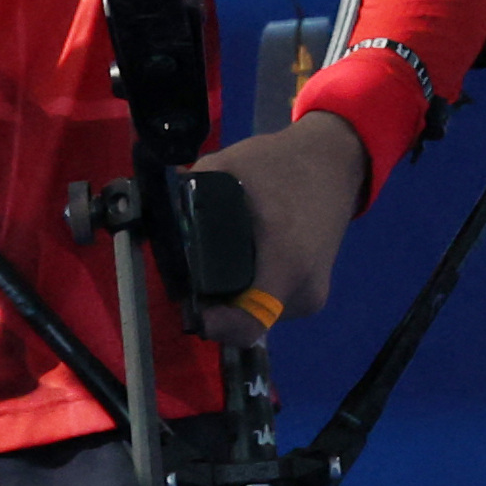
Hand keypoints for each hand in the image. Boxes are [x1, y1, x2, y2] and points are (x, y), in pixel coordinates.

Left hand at [186, 113, 367, 349]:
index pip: (248, 324)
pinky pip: (269, 304)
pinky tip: (234, 265)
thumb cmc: (282, 164)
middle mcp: (304, 290)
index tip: (191, 303)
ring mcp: (312, 295)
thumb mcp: (225, 167)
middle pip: (245, 320)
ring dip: (230, 297)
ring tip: (211, 264)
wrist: (334, 161)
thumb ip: (186, 193)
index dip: (214, 324)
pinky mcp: (313, 292)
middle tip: (190, 272)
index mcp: (287, 262)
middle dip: (213, 303)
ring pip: (257, 315)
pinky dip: (248, 291)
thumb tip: (151, 213)